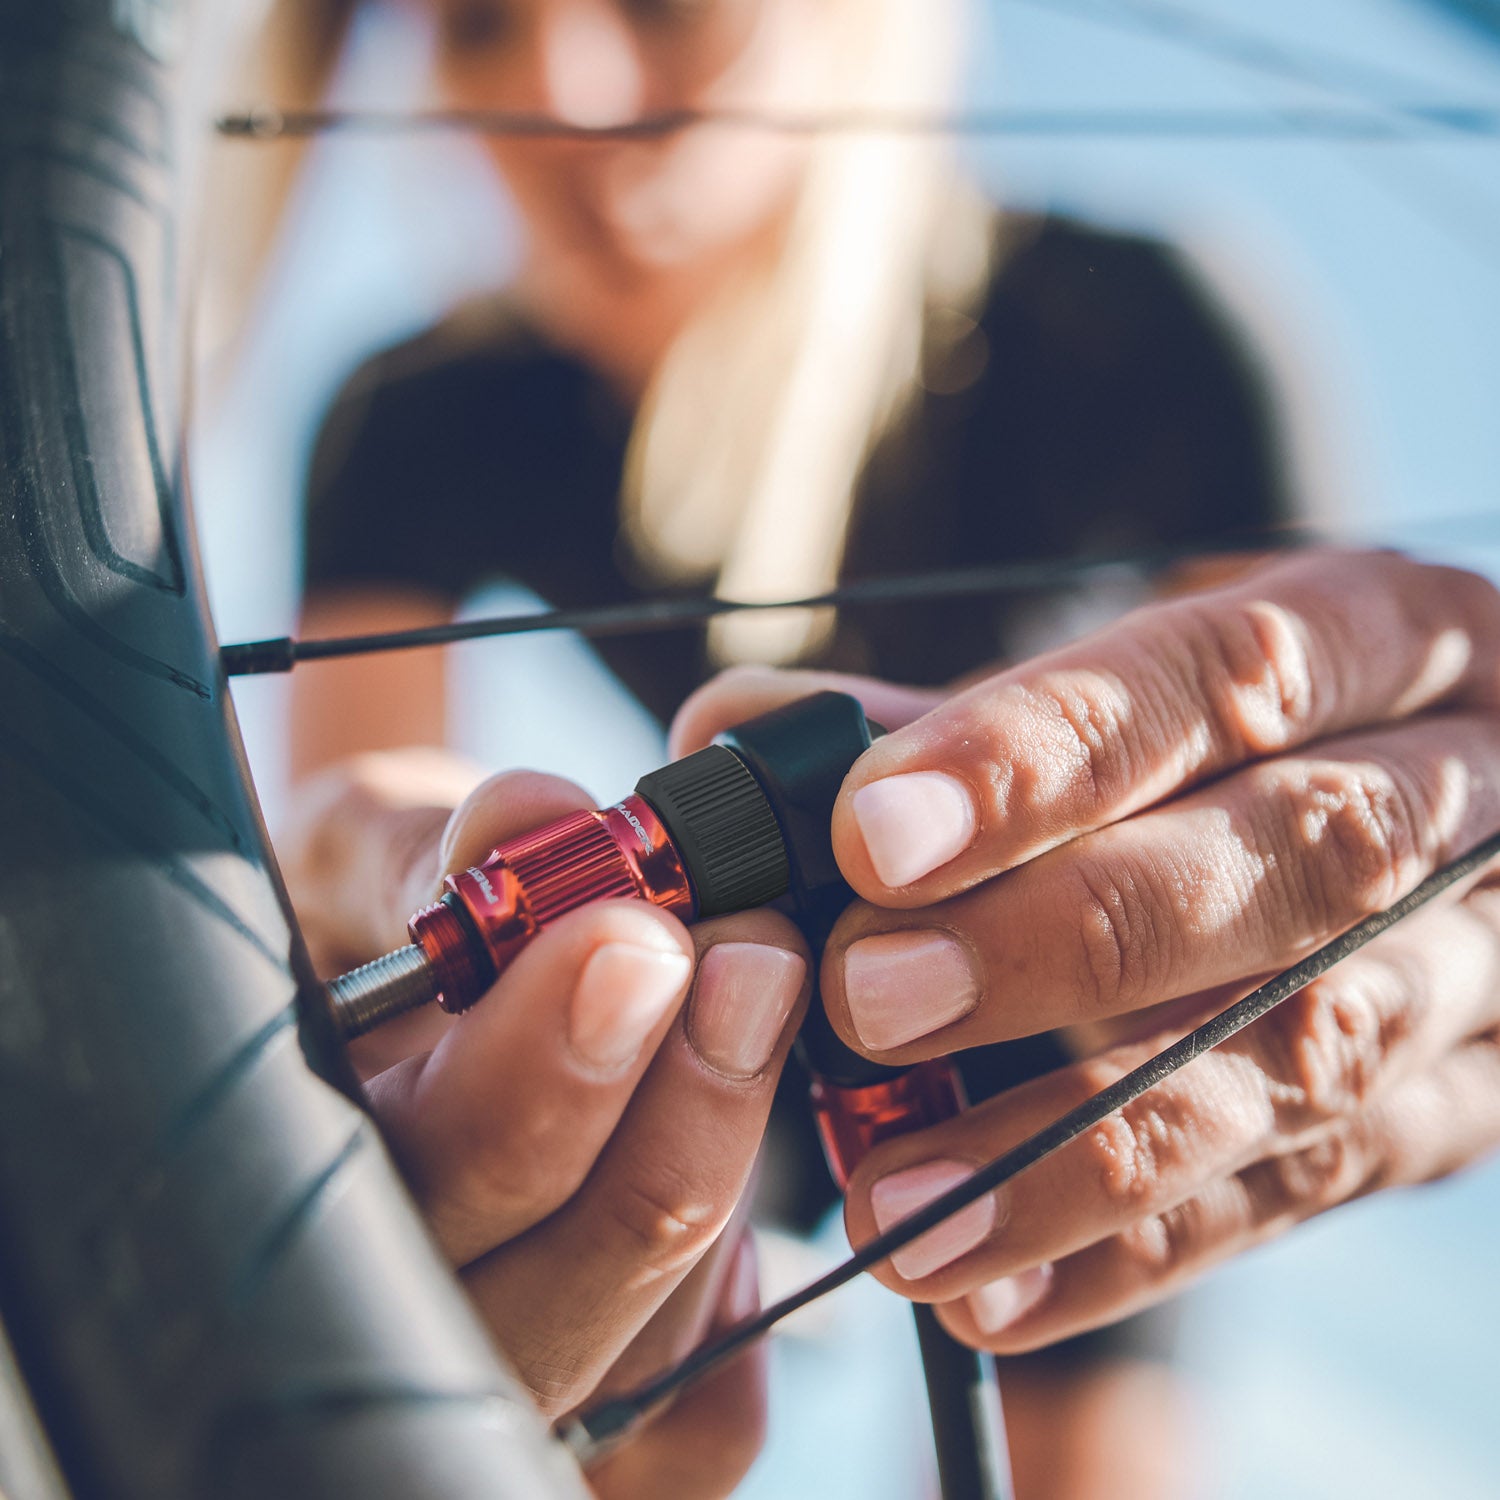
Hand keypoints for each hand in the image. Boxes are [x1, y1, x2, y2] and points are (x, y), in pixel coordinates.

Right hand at [298, 767, 809, 1497]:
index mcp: (282, 1175)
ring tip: (758, 989)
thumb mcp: (367, 847)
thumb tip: (534, 820)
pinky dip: (742, 1272)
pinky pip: (706, 1404)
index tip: (633, 941)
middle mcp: (377, 1320)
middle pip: (538, 1308)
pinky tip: (719, 1123)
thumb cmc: (374, 914)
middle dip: (668, 1123)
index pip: (395, 1192)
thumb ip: (428, 840)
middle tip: (748, 956)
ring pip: (640, 1353)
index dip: (528, 1085)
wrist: (418, 979)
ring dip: (721, 1154)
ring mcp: (497, 1388)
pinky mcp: (610, 1435)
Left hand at [674, 549, 1499, 1350]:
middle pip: (1294, 860)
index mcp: (1379, 635)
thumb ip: (944, 709)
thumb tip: (734, 731)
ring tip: (900, 1201)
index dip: (1043, 756)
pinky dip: (1130, 1254)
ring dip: (1086, 1142)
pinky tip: (986, 1289)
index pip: (1219, 676)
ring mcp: (1479, 970)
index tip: (870, 832)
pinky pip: (1300, 1201)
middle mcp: (1458, 793)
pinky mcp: (1451, 1114)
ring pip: (1310, 1059)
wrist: (1443, 818)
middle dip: (1071, 937)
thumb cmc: (1234, 732)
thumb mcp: (1132, 676)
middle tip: (871, 995)